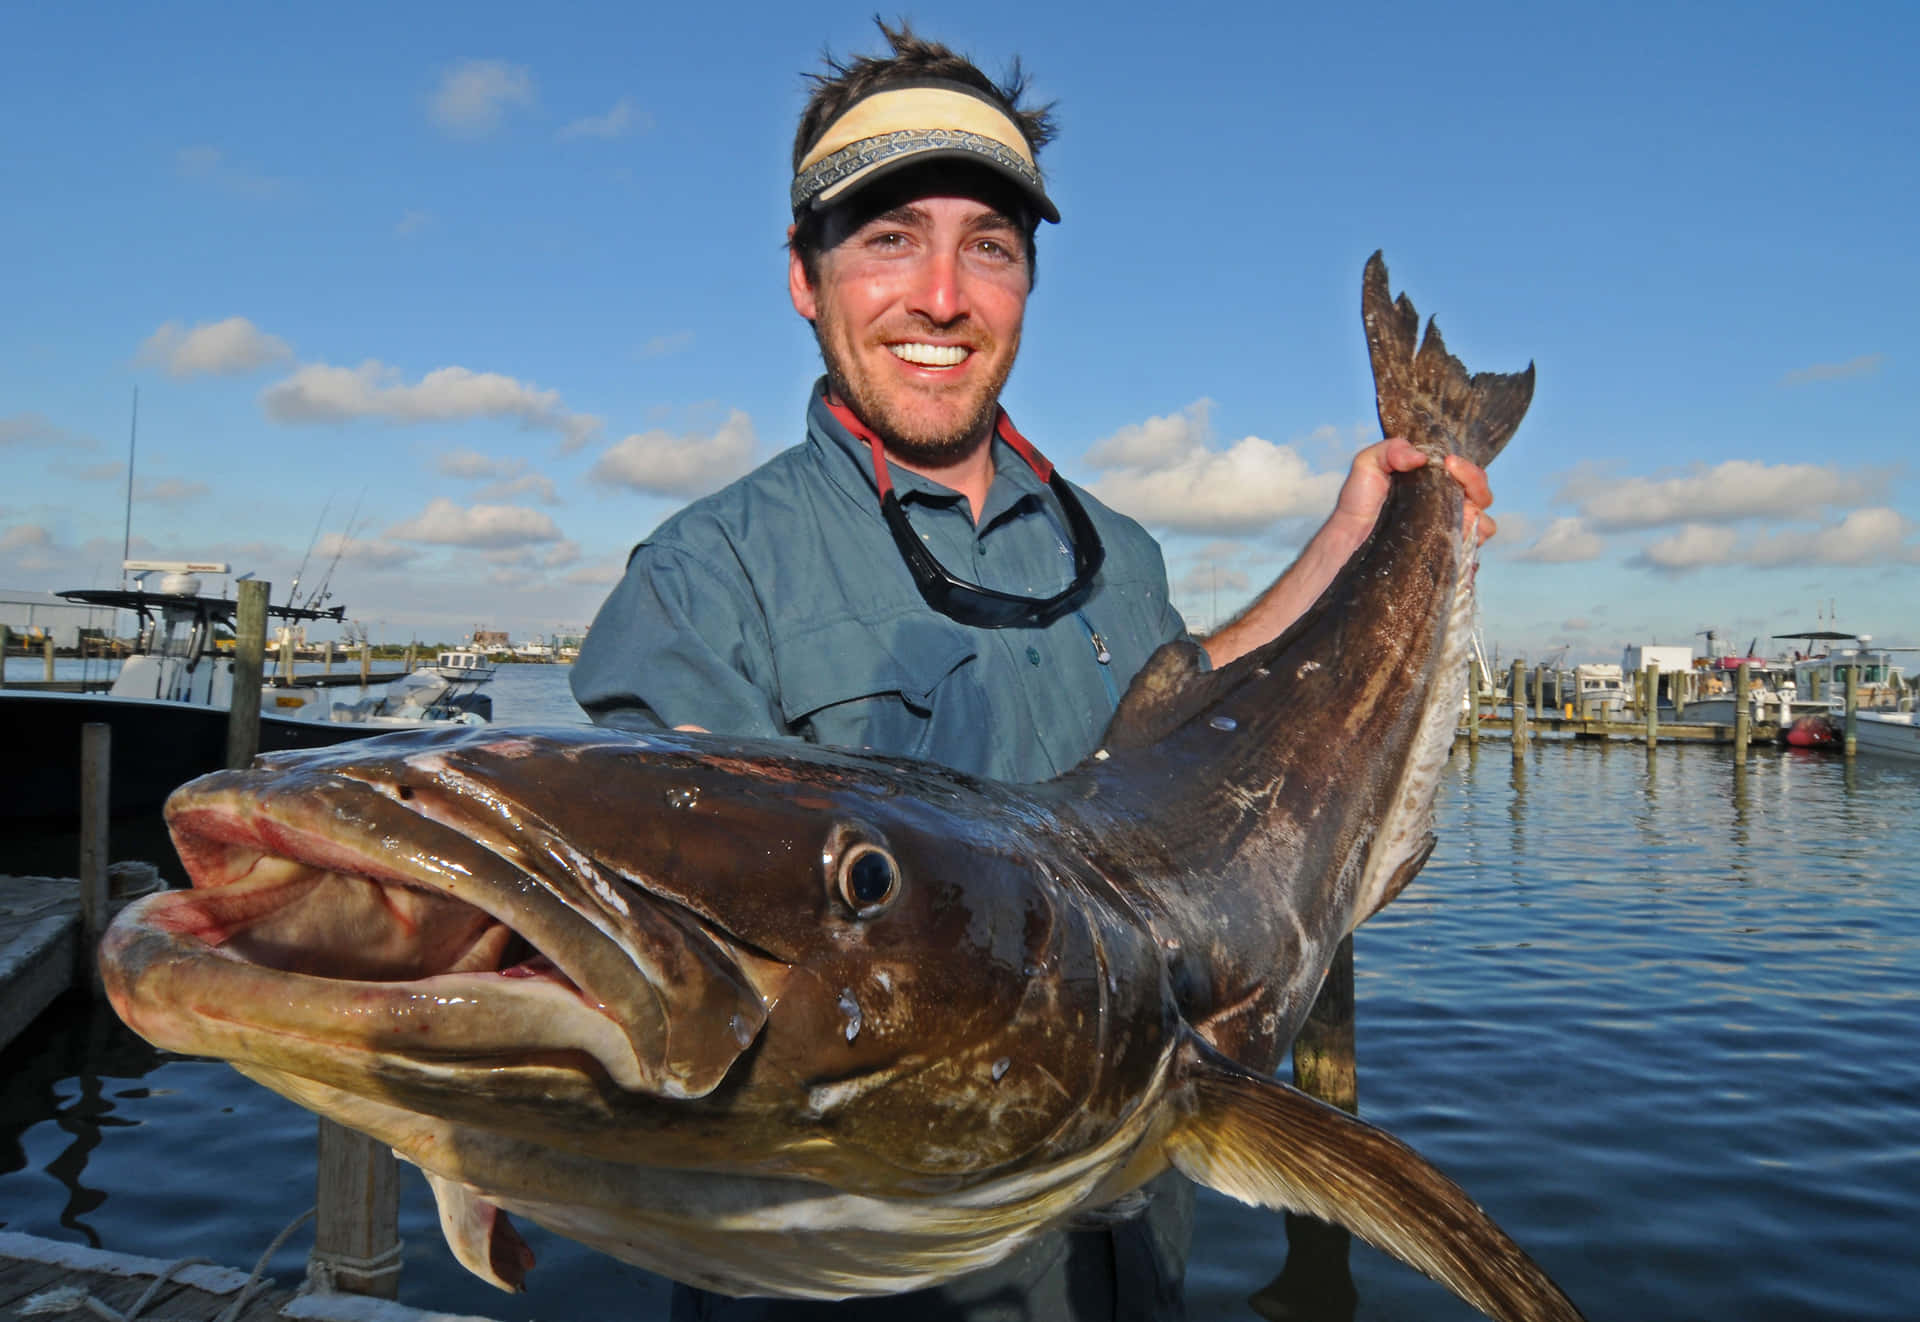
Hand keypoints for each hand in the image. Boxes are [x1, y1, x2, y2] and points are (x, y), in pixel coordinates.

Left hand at [1335, 437, 1495, 545]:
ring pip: (1483, 524)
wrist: (1348, 539)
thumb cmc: (1357, 502)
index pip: (1468, 473)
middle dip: (1475, 484)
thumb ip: (1391, 450)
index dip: (1466, 467)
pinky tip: (1455, 536)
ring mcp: (1449, 531)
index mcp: (1436, 483)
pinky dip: (1472, 541)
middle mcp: (1448, 506)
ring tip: (1461, 512)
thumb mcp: (1368, 464)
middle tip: (1455, 476)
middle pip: (1482, 495)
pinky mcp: (1445, 553)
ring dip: (1477, 516)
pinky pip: (1472, 550)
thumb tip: (1421, 457)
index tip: (1450, 462)